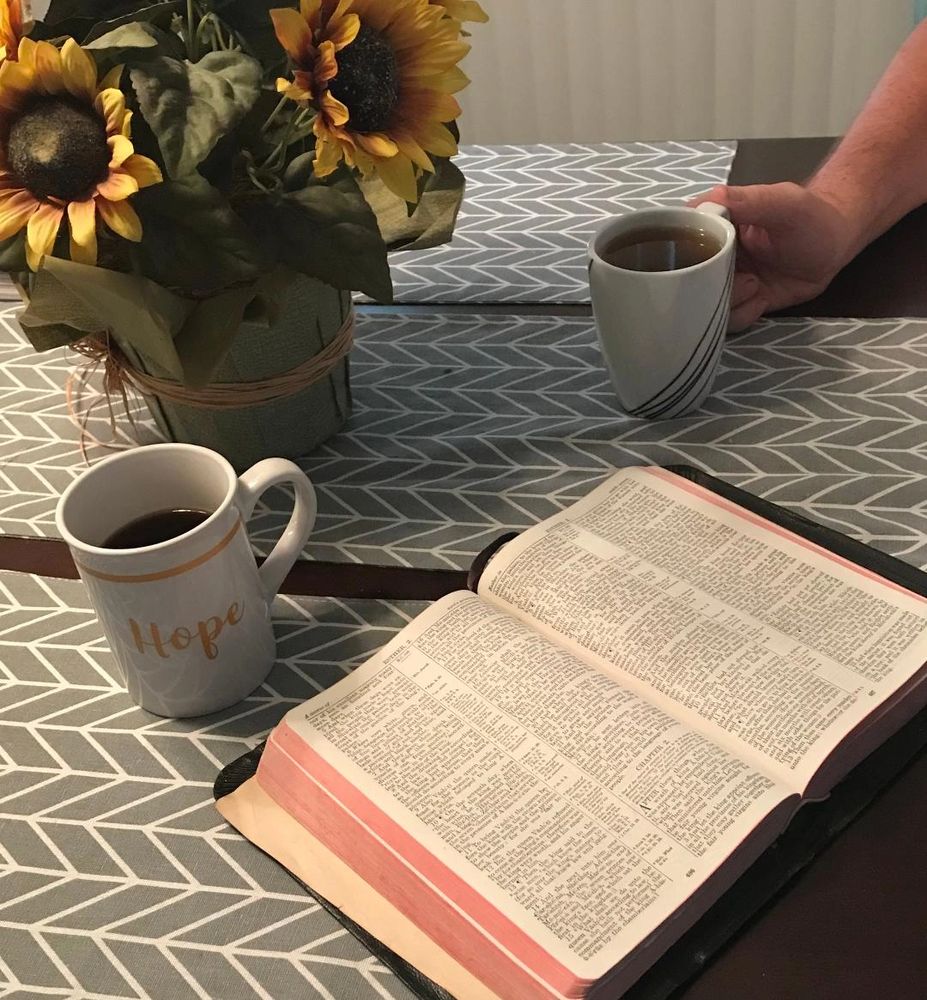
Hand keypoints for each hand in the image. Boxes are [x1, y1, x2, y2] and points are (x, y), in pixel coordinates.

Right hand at [691, 182, 856, 330]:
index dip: (682, 256)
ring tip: (756, 286)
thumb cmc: (809, 216)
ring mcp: (728, 281)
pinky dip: (743, 314)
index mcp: (714, 227)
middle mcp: (714, 256)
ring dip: (729, 303)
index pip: (681, 241)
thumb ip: (747, 200)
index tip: (697, 262)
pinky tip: (762, 299)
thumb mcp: (781, 202)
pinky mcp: (743, 302)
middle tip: (741, 277)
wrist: (836, 242)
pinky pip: (729, 319)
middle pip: (690, 279)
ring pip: (706, 303)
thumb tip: (705, 200)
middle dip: (708, 287)